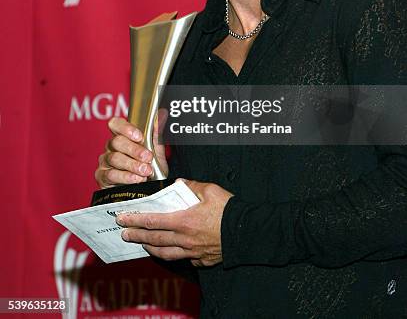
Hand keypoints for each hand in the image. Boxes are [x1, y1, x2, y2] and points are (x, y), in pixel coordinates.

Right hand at [95, 109, 168, 187]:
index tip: (139, 136)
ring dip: (132, 165)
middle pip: (117, 142)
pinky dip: (125, 177)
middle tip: (147, 157)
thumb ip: (156, 134)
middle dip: (134, 150)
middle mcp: (110, 147)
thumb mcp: (156, 151)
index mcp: (122, 136)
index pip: (115, 124)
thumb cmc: (148, 167)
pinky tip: (136, 179)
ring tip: (145, 171)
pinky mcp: (102, 177)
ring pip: (114, 158)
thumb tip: (161, 114)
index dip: (125, 128)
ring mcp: (105, 162)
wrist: (148, 189)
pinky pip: (110, 175)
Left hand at [116, 180, 233, 266]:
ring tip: (141, 245)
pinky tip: (168, 252)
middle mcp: (184, 239)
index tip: (123, 219)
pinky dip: (171, 255)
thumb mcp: (210, 190)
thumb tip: (179, 182)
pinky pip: (182, 259)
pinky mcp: (201, 260)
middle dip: (137, 236)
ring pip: (165, 253)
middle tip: (124, 234)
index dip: (135, 220)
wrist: (247, 232)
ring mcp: (192, 252)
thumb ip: (192, 185)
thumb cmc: (229, 210)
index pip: (152, 221)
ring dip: (150, 249)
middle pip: (154, 239)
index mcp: (184, 220)